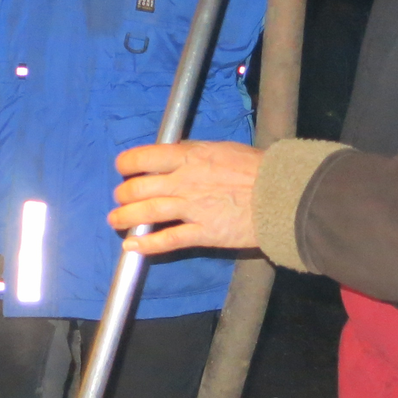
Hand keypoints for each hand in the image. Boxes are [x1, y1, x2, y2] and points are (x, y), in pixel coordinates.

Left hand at [108, 141, 263, 253]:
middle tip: (121, 198)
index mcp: (187, 156)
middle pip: (139, 187)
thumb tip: (176, 154)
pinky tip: (132, 247)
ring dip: (125, 218)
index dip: (127, 164)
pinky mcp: (203, 233)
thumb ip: (194, 154)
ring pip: (147, 212)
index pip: (144, 157)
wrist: (282, 194)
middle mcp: (183, 181)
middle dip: (124, 194)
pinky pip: (168, 239)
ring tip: (115, 221)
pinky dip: (147, 244)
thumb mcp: (220, 149)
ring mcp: (191, 208)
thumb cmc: (257, 168)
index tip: (123, 169)